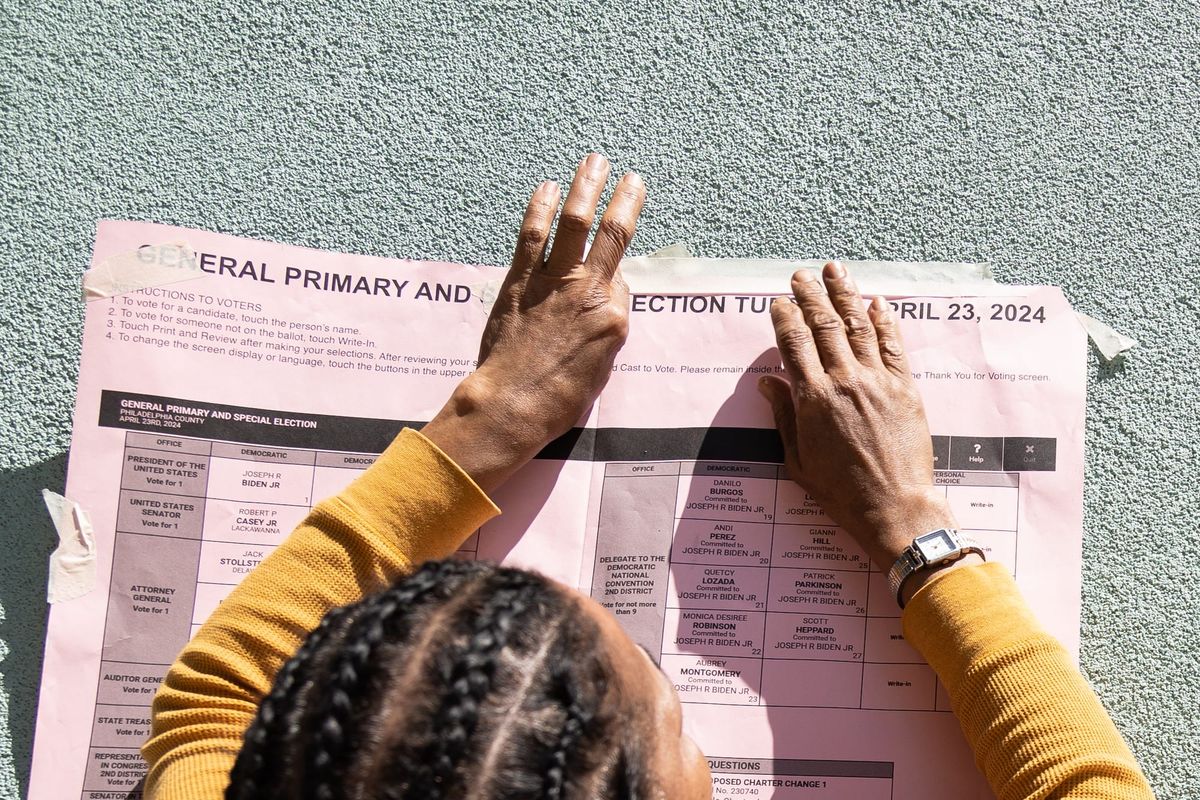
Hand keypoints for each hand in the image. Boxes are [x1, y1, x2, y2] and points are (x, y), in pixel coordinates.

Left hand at [422, 154, 645, 491]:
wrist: (515, 403)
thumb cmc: (559, 396)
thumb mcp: (600, 366)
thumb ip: (607, 326)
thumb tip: (608, 297)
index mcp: (613, 316)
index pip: (622, 276)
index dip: (618, 266)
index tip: (615, 258)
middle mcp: (589, 291)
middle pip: (613, 233)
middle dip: (623, 198)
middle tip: (627, 175)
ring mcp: (553, 282)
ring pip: (575, 223)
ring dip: (586, 187)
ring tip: (593, 162)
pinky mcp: (519, 281)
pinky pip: (533, 235)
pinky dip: (540, 208)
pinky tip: (546, 188)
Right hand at [757, 262, 960, 579]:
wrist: (894, 508)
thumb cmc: (841, 492)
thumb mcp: (797, 460)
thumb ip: (784, 416)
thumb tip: (769, 382)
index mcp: (813, 400)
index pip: (795, 344)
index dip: (785, 317)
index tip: (779, 302)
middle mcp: (844, 382)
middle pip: (824, 326)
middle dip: (811, 295)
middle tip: (801, 275)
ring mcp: (877, 383)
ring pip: (858, 326)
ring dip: (845, 294)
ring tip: (836, 270)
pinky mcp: (905, 390)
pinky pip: (894, 345)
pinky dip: (886, 321)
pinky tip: (877, 302)